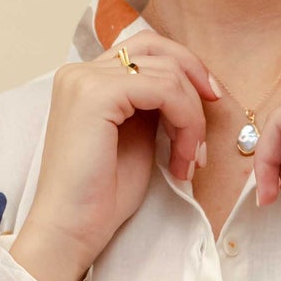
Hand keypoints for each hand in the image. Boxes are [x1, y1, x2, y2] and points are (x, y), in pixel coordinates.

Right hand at [14, 29, 218, 280]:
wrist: (70, 231)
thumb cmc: (100, 196)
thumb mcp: (136, 137)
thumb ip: (152, 106)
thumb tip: (188, 88)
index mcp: (85, 79)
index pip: (145, 49)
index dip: (185, 70)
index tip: (209, 102)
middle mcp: (79, 71)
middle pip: (158, 49)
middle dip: (195, 82)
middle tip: (210, 122)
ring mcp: (84, 80)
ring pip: (168, 73)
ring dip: (191, 119)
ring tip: (188, 160)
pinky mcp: (96, 95)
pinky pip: (164, 90)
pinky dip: (185, 122)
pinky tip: (180, 160)